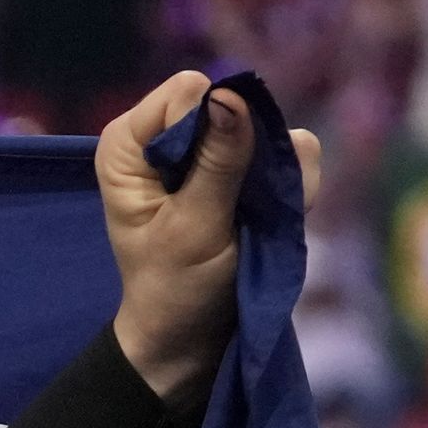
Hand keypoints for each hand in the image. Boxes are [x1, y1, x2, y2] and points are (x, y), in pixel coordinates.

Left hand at [97, 70, 322, 405]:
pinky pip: (297, 154)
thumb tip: (230, 98)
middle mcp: (169, 134)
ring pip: (273, 127)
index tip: (198, 191)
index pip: (187, 92)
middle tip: (233, 211)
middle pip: (234, 102)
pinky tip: (269, 225)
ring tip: (249, 223)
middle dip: (247, 155)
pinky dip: (293, 191)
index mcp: (129, 143)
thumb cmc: (176, 287)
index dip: (206, 135)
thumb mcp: (193, 228)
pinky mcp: (253, 166)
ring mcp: (216, 146)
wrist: (194, 335)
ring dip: (274, 178)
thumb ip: (215, 163)